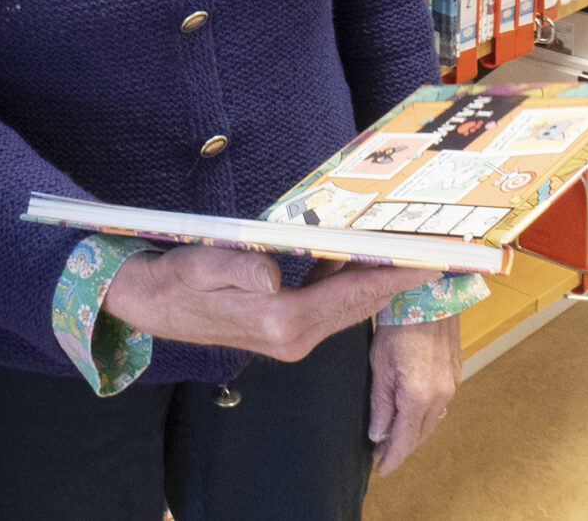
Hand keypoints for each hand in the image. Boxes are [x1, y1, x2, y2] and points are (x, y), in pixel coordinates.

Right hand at [101, 247, 444, 364]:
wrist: (148, 304)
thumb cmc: (175, 281)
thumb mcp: (201, 266)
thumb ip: (239, 268)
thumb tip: (274, 272)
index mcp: (280, 321)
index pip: (350, 295)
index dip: (392, 275)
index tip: (431, 259)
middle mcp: (294, 336)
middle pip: (359, 304)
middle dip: (398, 278)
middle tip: (439, 251)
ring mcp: (291, 337)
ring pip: (349, 306)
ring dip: (379, 281)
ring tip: (412, 251)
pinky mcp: (285, 329)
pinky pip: (331, 306)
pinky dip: (354, 284)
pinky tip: (366, 260)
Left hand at [368, 316, 459, 474]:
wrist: (430, 293)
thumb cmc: (399, 322)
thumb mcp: (380, 364)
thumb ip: (380, 403)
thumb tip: (378, 435)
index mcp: (419, 395)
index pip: (405, 441)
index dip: (391, 458)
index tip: (380, 469)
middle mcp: (441, 395)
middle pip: (420, 435)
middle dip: (401, 447)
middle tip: (381, 454)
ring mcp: (452, 384)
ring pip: (432, 421)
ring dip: (414, 432)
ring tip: (393, 436)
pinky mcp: (456, 373)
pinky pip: (440, 405)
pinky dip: (425, 415)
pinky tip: (412, 413)